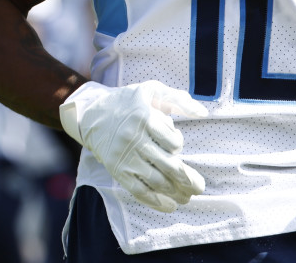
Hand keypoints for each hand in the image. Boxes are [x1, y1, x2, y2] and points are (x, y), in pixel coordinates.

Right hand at [59, 80, 207, 211]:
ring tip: (188, 197)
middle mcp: (135, 139)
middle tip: (200, 188)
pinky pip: (139, 191)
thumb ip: (179, 99)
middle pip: (168, 165)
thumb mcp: (152, 90)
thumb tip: (203, 113)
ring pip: (156, 181)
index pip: (173, 141)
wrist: (92, 114)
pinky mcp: (117, 171)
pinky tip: (170, 206)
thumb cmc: (129, 101)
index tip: (176, 143)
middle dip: (188, 179)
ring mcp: (125, 158)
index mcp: (145, 118)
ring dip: (176, 192)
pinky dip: (156, 202)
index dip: (179, 144)